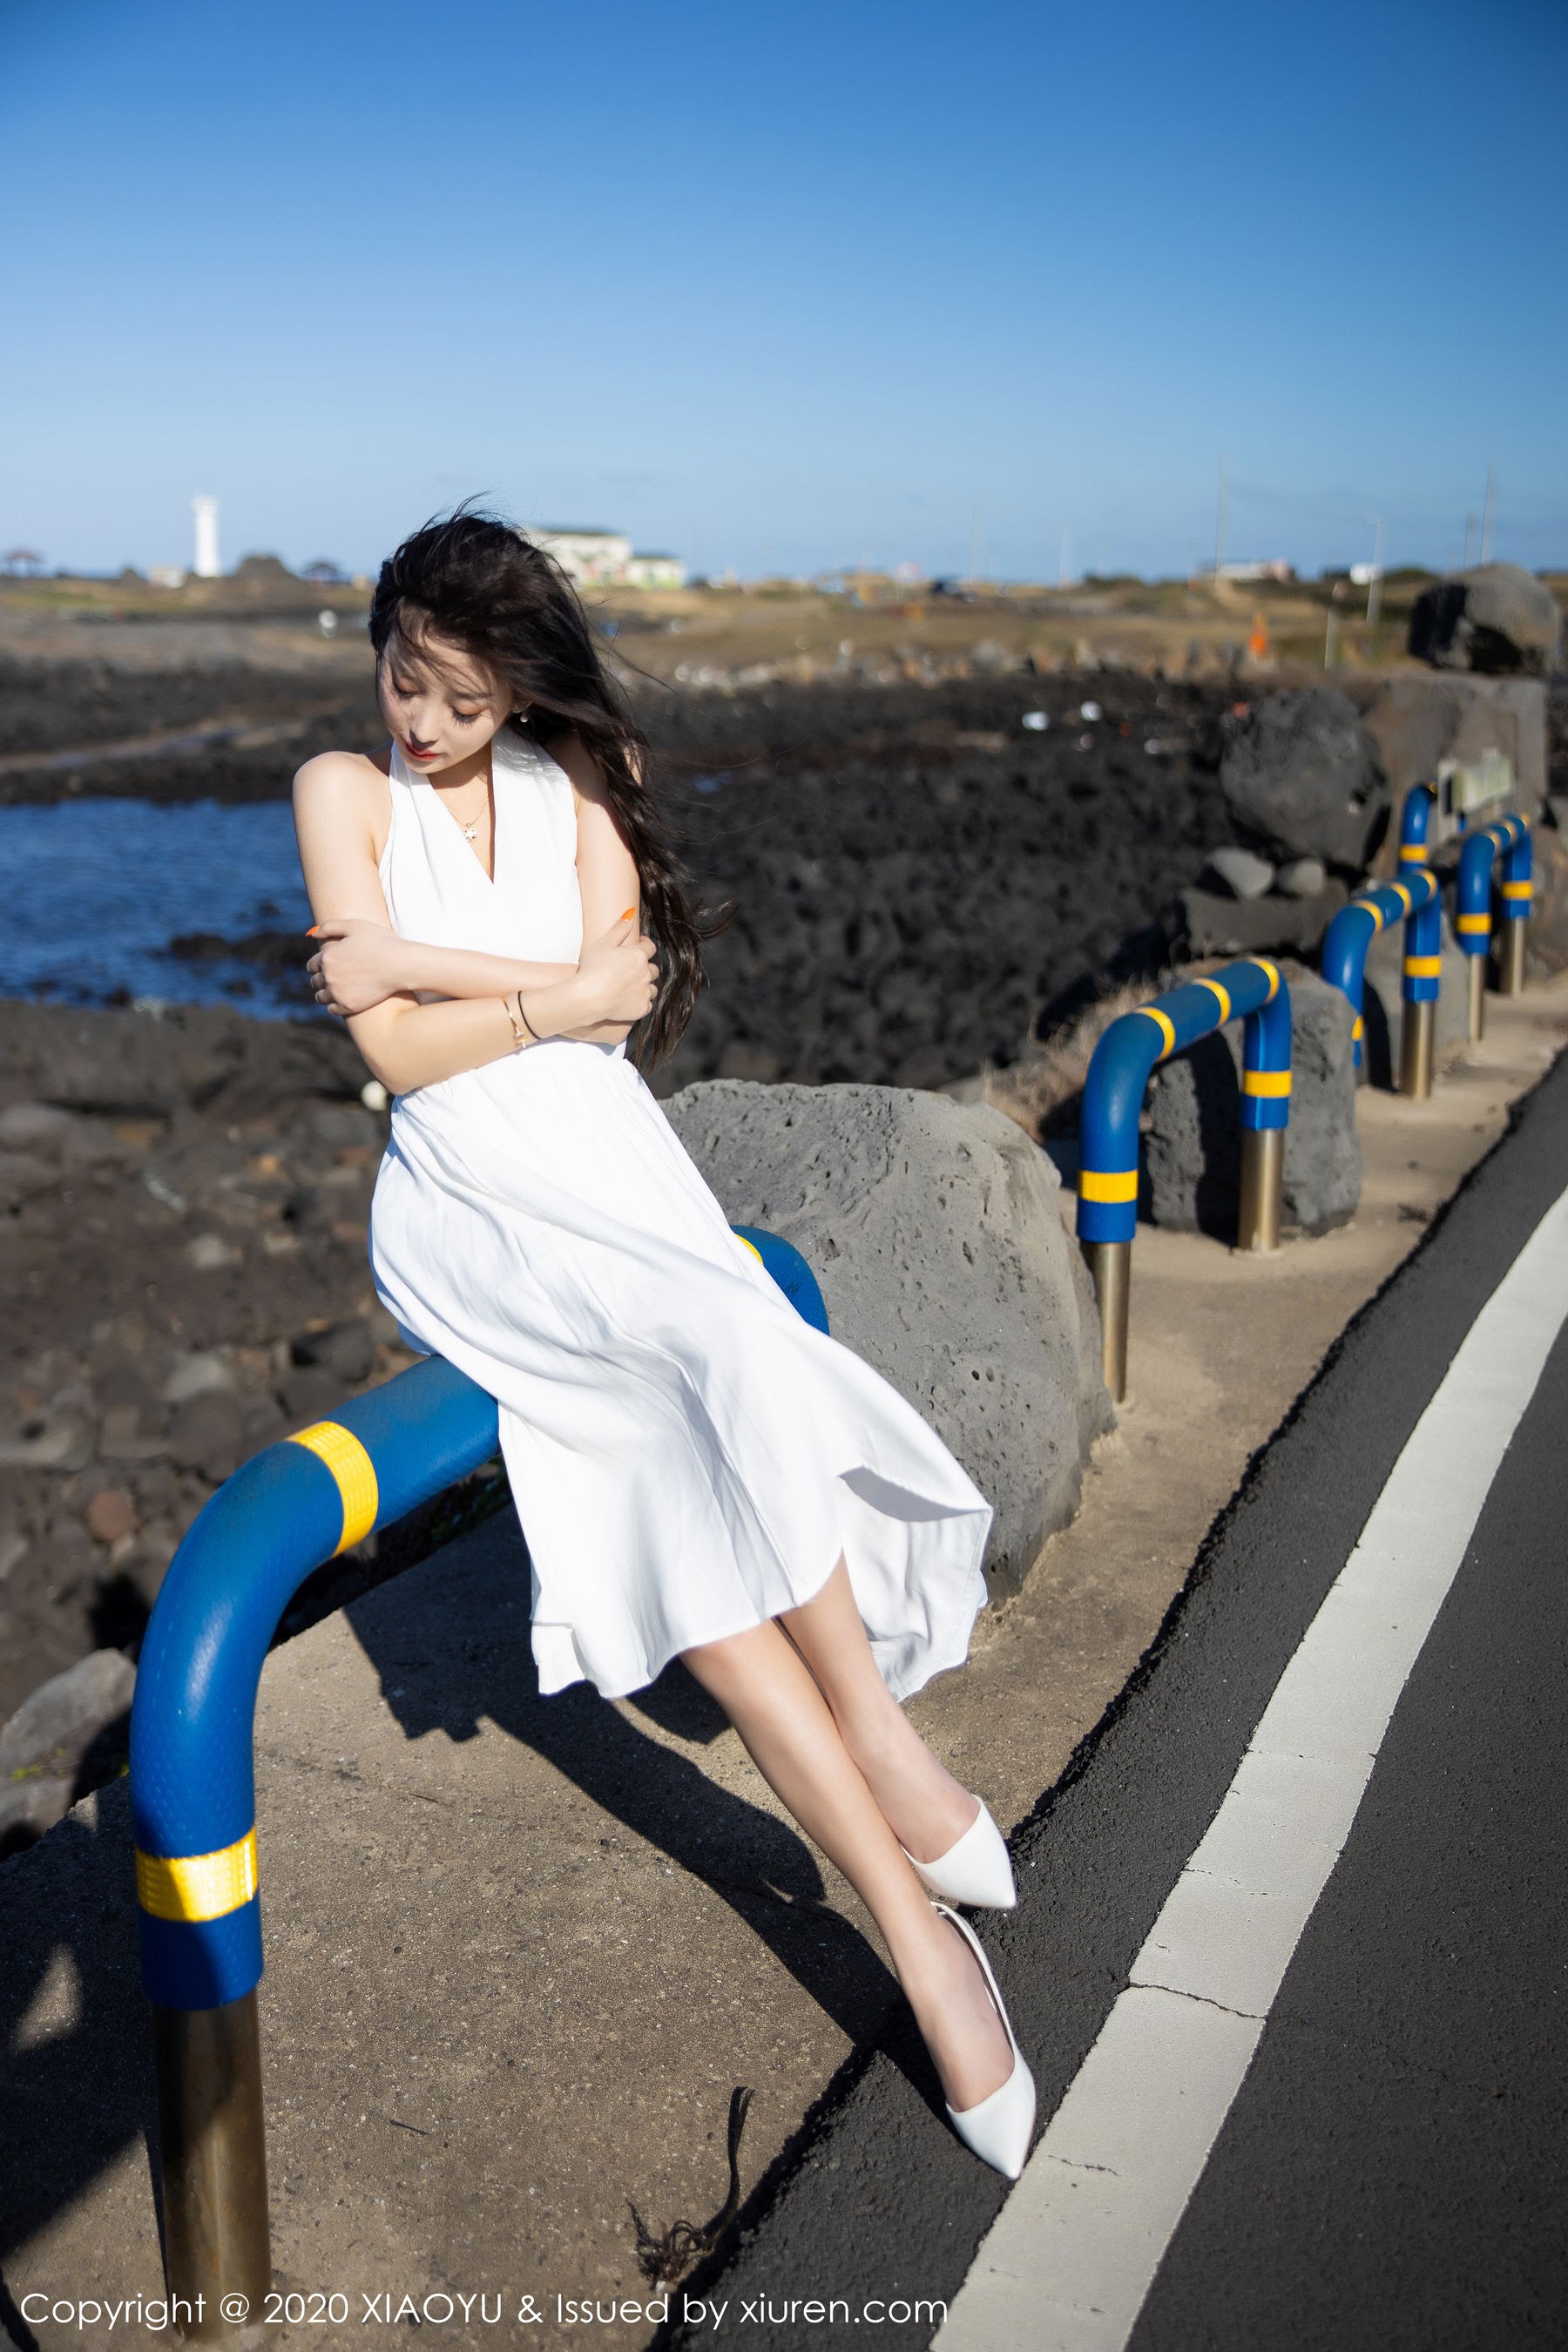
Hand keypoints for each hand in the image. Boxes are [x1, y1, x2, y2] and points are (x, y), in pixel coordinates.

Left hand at [306, 918, 410, 1015]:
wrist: (401, 965)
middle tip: (335, 978)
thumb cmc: (381, 942)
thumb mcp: (355, 926)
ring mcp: (338, 993)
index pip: (312, 965)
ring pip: (321, 996)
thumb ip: (330, 926)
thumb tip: (312, 934)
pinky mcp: (349, 1006)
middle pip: (315, 981)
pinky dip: (334, 1005)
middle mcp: (328, 976)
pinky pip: (332, 1009)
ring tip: (337, 990)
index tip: (329, 966)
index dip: (319, 965)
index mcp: (327, 957)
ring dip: (325, 993)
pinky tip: (343, 999)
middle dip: (322, 978)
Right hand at [570, 913, 657, 1027]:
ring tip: (629, 987)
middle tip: (629, 971)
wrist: (588, 998)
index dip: (645, 946)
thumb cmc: (593, 969)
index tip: (639, 947)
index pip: (650, 947)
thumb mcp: (604, 943)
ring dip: (645, 986)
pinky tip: (628, 1000)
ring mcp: (645, 991)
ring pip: (652, 987)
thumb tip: (631, 913)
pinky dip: (640, 1002)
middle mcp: (646, 972)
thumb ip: (620, 928)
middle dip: (644, 968)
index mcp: (638, 955)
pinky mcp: (642, 1008)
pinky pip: (647, 1004)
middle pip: (653, 968)